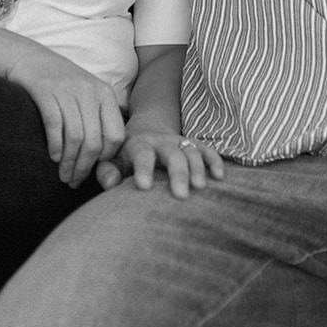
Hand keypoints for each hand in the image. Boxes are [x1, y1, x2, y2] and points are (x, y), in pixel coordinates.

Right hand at [1, 41, 124, 187]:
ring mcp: (67, 89)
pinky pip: (55, 125)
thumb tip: (103, 157)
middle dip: (84, 167)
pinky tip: (53, 156)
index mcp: (105, 94)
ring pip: (75, 137)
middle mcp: (89, 91)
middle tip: (74, 181)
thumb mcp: (87, 94)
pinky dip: (55, 145)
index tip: (93, 170)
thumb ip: (98, 118)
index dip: (106, 158)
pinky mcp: (45, 90)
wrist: (29, 58)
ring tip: (63, 175)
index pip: (115, 136)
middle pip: (94, 141)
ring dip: (69, 162)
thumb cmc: (60, 83)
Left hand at [95, 132, 224, 198]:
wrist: (147, 131)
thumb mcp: (112, 160)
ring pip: (192, 152)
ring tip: (200, 188)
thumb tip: (111, 184)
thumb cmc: (126, 156)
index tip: (144, 186)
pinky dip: (215, 161)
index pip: (142, 154)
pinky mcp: (195, 146)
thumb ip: (107, 171)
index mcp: (139, 145)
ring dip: (198, 169)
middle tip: (180, 195)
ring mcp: (181, 143)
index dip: (143, 168)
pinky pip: (208, 151)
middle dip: (177, 173)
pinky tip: (220, 177)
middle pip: (172, 154)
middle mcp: (162, 142)